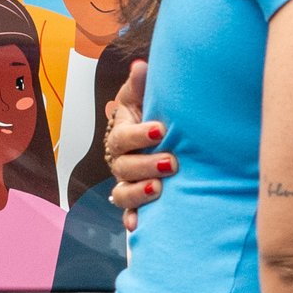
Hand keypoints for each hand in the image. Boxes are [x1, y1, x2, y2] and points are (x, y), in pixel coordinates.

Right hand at [103, 57, 173, 226]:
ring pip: (122, 192)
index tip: (160, 129)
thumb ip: (141, 84)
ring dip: (138, 193)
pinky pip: (129, 212)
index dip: (139, 134)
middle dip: (146, 165)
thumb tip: (141, 66)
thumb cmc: (151, 114)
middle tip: (172, 162)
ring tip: (158, 189)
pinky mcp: (136, 200)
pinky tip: (139, 226)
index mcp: (122, 134)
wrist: (157, 137)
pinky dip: (132, 219)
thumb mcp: (145, 97)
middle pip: (123, 166)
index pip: (123, 135)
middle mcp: (121, 160)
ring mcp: (127, 181)